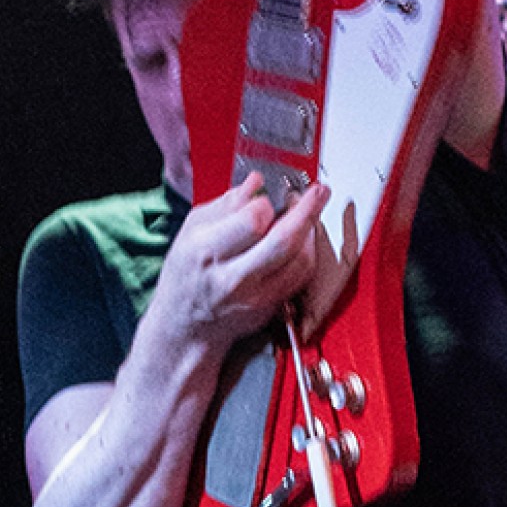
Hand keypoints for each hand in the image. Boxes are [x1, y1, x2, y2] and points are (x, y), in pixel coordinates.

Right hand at [152, 172, 329, 358]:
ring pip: (300, 260)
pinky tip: (303, 239)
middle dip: (307, 211)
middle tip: (319, 191)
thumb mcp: (193, 229)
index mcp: (206, 252)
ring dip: (310, 232)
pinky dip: (307, 254)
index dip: (266, 203)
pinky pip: (301, 277)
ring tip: (308, 214)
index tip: (267, 197)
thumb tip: (256, 182)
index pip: (251, 222)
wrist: (187, 324)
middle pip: (283, 241)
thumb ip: (226, 204)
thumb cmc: (187, 273)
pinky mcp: (271, 308)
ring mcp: (256, 297)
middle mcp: (233, 279)